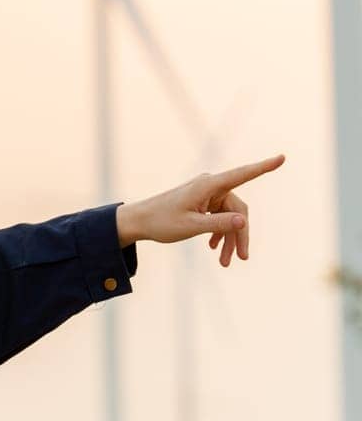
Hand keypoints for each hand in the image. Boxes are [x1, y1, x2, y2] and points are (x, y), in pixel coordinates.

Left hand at [116, 154, 284, 264]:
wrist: (137, 222)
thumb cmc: (161, 222)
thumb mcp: (190, 227)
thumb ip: (218, 224)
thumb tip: (244, 221)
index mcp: (208, 186)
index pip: (242, 174)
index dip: (264, 167)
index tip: (282, 158)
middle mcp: (211, 186)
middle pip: (238, 209)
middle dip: (240, 234)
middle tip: (241, 258)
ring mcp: (207, 194)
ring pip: (229, 217)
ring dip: (229, 239)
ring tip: (225, 262)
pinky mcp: (203, 202)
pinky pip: (220, 216)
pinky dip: (220, 232)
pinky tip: (215, 249)